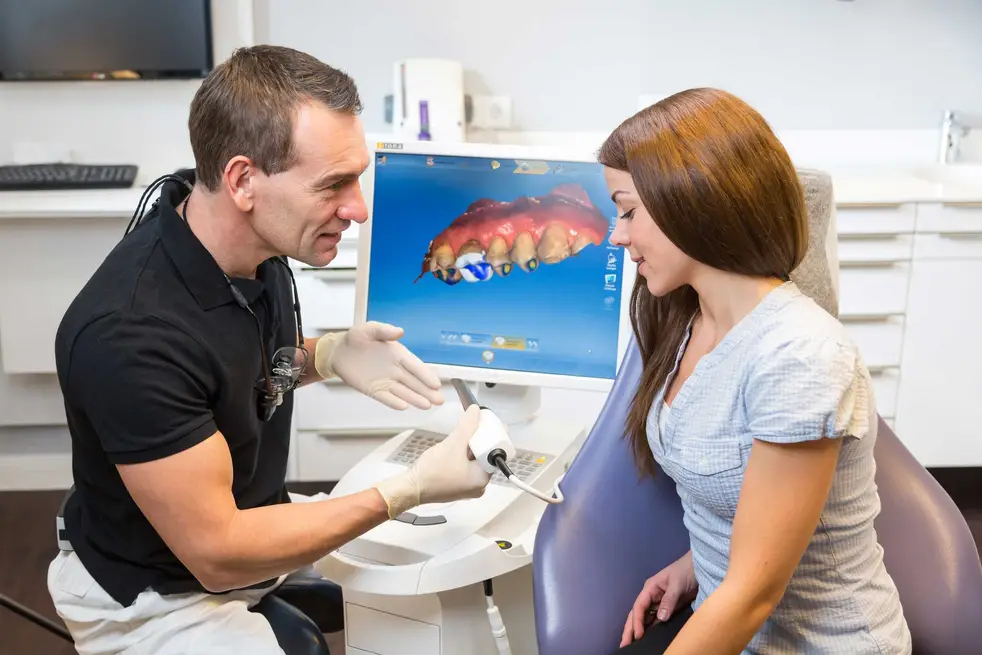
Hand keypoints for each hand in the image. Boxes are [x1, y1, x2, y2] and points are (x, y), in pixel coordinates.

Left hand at [314, 321, 444, 409]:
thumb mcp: (369, 329)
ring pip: (403, 392)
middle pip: (414, 382)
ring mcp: (386, 381)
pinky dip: (394, 402)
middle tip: (439, 400)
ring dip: (415, 398)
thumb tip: (399, 331)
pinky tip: (404, 406)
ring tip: (427, 405)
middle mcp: (395, 369)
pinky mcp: (374, 390)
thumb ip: (384, 330)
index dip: (426, 375)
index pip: (415, 366)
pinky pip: (386, 397)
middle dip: (427, 391)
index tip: (436, 383)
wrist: (338, 352)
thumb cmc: (356, 339)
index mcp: (398, 354)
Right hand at [373, 404, 491, 517]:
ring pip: (474, 460)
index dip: (491, 435)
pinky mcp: (457, 485)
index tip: (486, 422)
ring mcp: (467, 486)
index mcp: (482, 479)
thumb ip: (467, 426)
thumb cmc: (431, 473)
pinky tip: (455, 448)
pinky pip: (466, 466)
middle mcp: (478, 485)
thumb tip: (476, 411)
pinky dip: (462, 455)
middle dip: (478, 439)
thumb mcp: (452, 445)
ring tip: (461, 436)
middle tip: (472, 426)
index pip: (494, 452)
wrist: (410, 488)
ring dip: (469, 446)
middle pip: (485, 455)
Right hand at [620, 550, 697, 646]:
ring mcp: (659, 603)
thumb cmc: (686, 571)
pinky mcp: (667, 608)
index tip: (637, 635)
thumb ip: (669, 600)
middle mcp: (651, 597)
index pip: (639, 607)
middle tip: (623, 644)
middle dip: (629, 629)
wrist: (699, 567)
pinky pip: (656, 621)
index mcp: (650, 588)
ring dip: (638, 631)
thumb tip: (660, 618)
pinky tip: (647, 638)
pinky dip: (650, 630)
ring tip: (631, 644)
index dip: (636, 622)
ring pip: (645, 619)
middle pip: (637, 614)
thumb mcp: (677, 584)